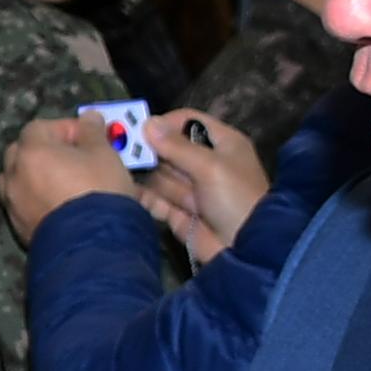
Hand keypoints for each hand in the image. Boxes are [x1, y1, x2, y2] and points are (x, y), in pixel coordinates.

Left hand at [2, 115, 138, 242]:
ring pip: (16, 180)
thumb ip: (92, 132)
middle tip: (71, 158)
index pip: (39, 127)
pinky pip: (21, 205)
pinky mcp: (18, 228)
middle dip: (43, 150)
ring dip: (33, 176)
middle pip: (21, 152)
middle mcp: (14, 176)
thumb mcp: (104, 154)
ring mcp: (13, 204)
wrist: (93, 244)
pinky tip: (56, 205)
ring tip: (59, 182)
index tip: (85, 138)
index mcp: (31, 152)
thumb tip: (89, 117)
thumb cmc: (99, 190)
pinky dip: (34, 200)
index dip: (63, 128)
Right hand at [138, 111, 265, 263]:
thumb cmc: (236, 197)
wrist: (247, 248)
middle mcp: (204, 164)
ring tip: (123, 171)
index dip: (164, 124)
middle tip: (125, 151)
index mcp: (221, 144)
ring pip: (160, 175)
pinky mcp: (178, 214)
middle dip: (150, 151)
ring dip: (145, 175)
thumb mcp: (211, 166)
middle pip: (169, 149)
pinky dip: (144, 197)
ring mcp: (191, 190)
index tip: (139, 129)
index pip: (187, 122)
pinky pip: (156, 201)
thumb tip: (148, 123)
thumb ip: (177, 146)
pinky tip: (127, 191)